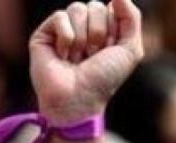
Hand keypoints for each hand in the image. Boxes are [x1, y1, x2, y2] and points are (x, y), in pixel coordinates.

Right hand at [30, 0, 143, 123]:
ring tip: (76, 59)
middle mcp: (82, 28)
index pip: (111, 8)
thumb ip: (131, 18)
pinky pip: (60, 17)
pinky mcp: (44, 35)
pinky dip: (66, 38)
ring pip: (77, 9)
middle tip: (91, 57)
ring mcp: (62, 31)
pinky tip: (62, 56)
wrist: (78, 100)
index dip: (113, 30)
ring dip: (82, 38)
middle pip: (94, 5)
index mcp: (103, 29)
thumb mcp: (130, 50)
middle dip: (98, 33)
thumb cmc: (103, 80)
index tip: (108, 52)